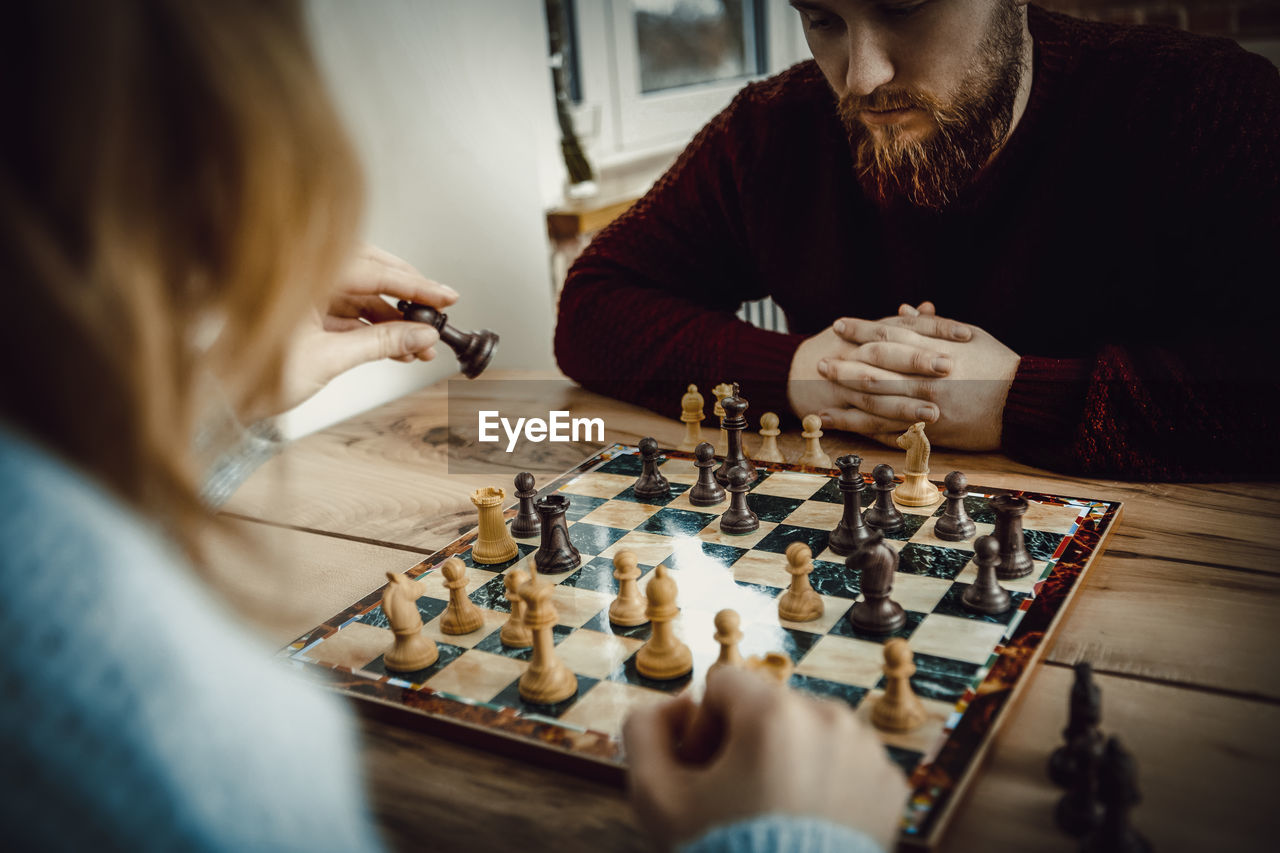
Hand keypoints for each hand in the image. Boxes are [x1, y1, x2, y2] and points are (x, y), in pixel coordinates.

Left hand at [268, 244, 458, 416]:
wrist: (218, 398)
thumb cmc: (251, 374)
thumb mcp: (329, 359)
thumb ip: (380, 343)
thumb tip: (420, 334)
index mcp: (303, 274)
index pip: (373, 271)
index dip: (415, 285)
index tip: (445, 296)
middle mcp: (303, 277)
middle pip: (370, 274)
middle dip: (407, 296)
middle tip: (437, 312)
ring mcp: (304, 294)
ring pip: (361, 296)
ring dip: (393, 318)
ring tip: (420, 342)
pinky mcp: (305, 313)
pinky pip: (348, 312)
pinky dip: (373, 327)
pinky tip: (397, 344)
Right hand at [623, 666, 907, 850]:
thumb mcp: (654, 796)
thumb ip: (644, 730)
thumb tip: (676, 705)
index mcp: (774, 713)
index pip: (723, 684)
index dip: (702, 727)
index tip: (704, 774)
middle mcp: (828, 718)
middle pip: (769, 706)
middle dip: (746, 743)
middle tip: (735, 798)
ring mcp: (866, 751)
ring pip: (810, 731)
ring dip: (787, 758)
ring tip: (772, 812)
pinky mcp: (890, 782)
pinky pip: (845, 762)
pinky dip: (825, 783)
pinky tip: (807, 824)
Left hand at [821, 303, 1019, 449]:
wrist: (1023, 404)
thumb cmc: (998, 365)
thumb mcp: (969, 335)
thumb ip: (932, 325)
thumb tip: (903, 309)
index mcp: (935, 351)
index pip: (888, 336)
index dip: (860, 330)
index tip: (838, 325)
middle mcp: (925, 380)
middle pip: (874, 370)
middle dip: (844, 365)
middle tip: (819, 362)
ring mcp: (924, 409)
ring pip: (875, 402)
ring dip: (845, 396)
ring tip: (819, 391)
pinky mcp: (927, 433)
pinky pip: (887, 430)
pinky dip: (861, 426)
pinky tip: (840, 422)